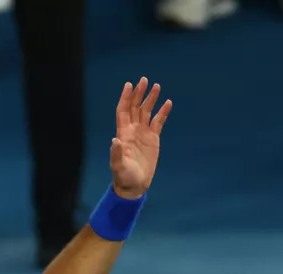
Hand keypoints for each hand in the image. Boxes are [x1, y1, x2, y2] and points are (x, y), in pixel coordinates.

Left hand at [110, 77, 171, 198]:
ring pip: (147, 112)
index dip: (125, 98)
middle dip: (139, 94)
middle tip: (144, 80)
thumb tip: (114, 140)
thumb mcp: (118, 166)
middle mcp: (132, 130)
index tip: (129, 85)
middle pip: (135, 107)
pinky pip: (158, 122)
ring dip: (150, 99)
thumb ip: (116, 153)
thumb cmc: (124, 176)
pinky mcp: (153, 139)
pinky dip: (163, 112)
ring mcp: (143, 134)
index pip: (123, 111)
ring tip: (156, 86)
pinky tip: (168, 102)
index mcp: (123, 134)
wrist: (134, 185)